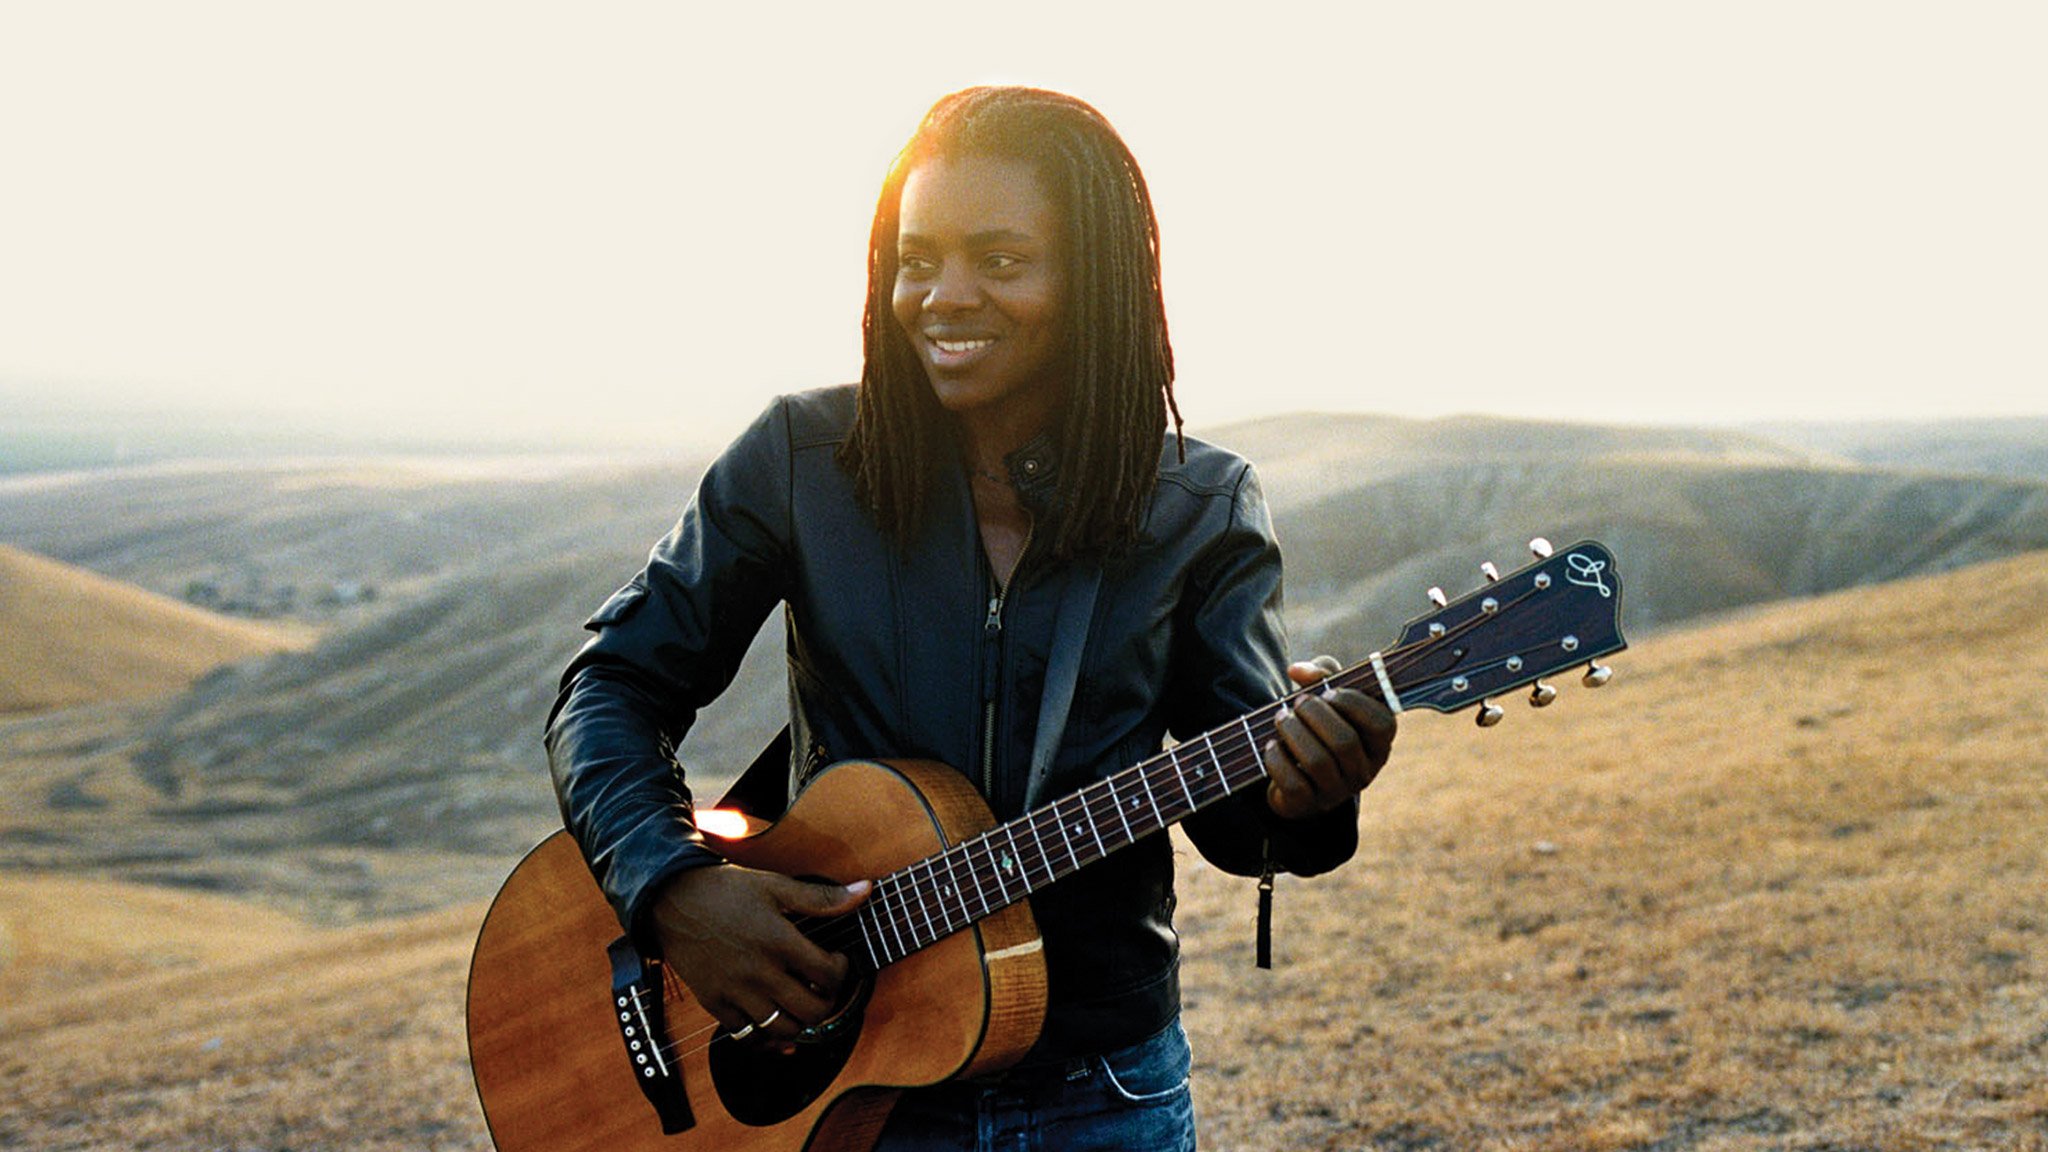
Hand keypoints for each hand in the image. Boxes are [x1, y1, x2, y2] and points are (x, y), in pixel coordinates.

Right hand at [648, 864, 869, 1046]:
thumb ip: (822, 897)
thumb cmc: (727, 890)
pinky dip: (763, 1029)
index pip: (829, 975)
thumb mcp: (776, 886)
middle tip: (821, 986)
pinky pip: (747, 1033)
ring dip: (799, 1020)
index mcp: (779, 941)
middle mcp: (759, 971)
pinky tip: (768, 1009)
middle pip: (813, 1011)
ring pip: (783, 1029)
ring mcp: (735, 990)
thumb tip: (866, 890)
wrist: (672, 899)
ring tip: (797, 1000)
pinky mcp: (714, 1002)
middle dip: (827, 1001)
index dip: (842, 971)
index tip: (835, 961)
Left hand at [1263, 655, 1396, 819]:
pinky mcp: (1309, 805)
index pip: (1382, 724)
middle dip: (1315, 714)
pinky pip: (1294, 785)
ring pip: (1318, 762)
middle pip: (1344, 741)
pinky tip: (1272, 745)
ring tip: (1281, 718)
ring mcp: (1338, 792)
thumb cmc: (1319, 724)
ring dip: (1293, 732)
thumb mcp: (1327, 695)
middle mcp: (1364, 772)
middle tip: (1298, 702)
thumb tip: (1297, 671)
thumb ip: (1321, 673)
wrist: (1297, 773)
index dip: (1353, 702)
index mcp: (1379, 744)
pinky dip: (1278, 760)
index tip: (1329, 692)